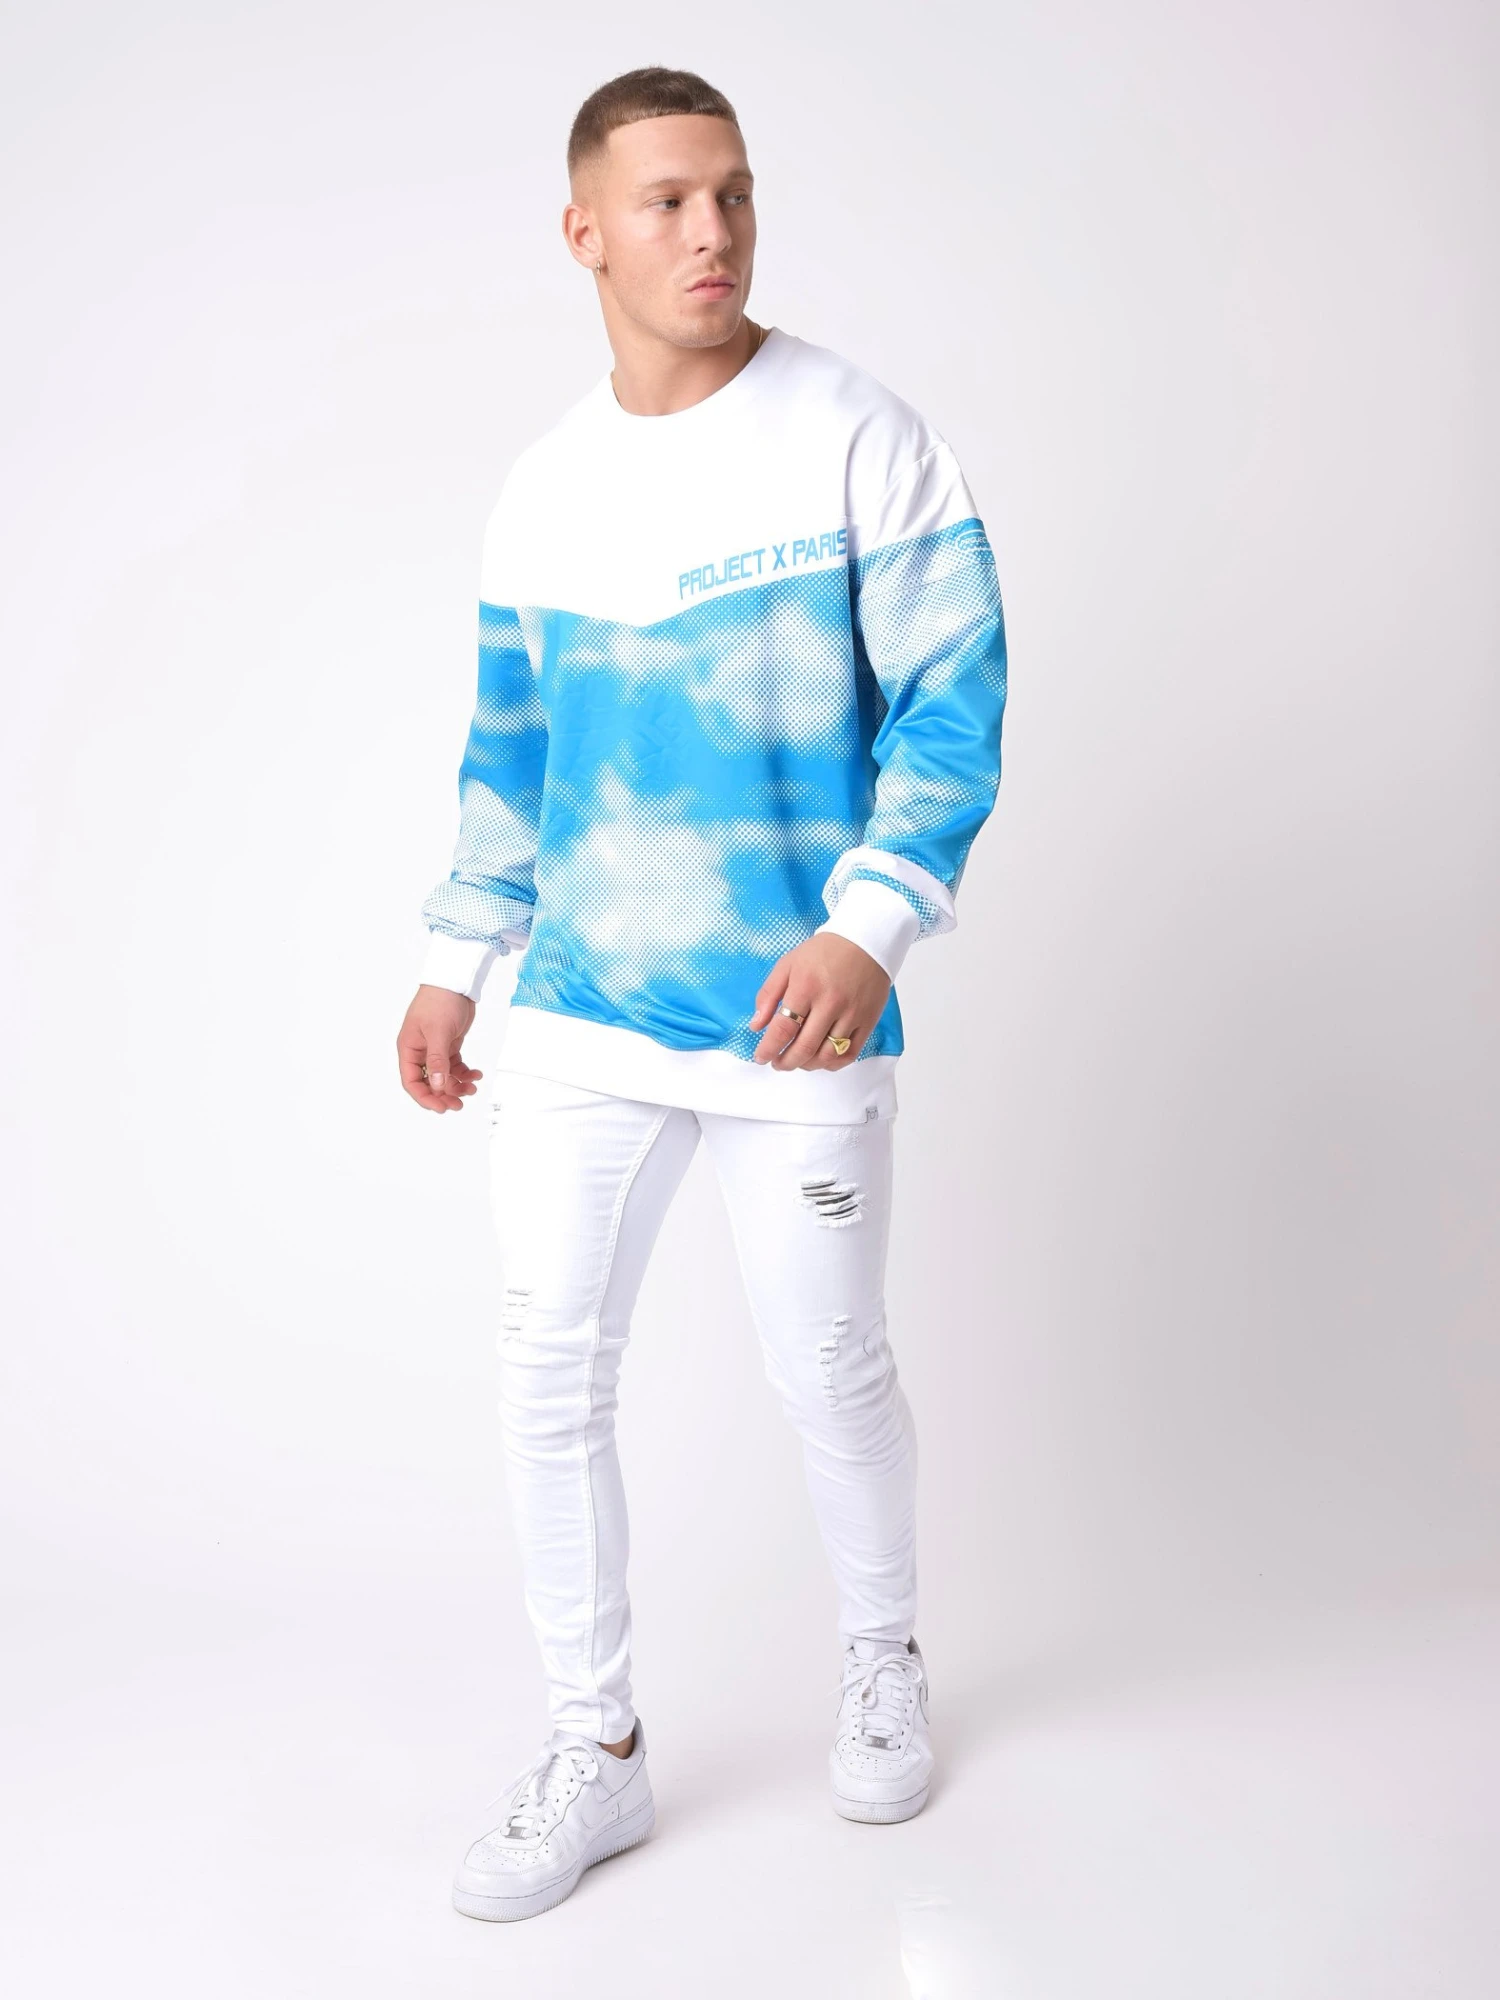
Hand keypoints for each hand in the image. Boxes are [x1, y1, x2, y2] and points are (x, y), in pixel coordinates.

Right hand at [398, 984, 484, 1112]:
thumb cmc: (439, 1001)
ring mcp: (435, 1049)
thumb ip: (437, 1060)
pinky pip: (455, 1066)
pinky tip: (475, 1074)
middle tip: (459, 1104)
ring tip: (472, 1087)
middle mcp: (420, 1051)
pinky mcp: (449, 1045)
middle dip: (443, 1094)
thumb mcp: (438, 1032)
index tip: (441, 1107)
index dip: (425, 1097)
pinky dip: (465, 1072)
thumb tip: (436, 1085)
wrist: (455, 982)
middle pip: (429, 1082)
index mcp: (409, 1049)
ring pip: (444, 1076)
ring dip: (457, 1085)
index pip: (412, 1081)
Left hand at [748, 934, 889, 1070]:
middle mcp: (830, 1003)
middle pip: (805, 1047)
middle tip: (777, 1063)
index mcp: (806, 987)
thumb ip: (768, 995)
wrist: (865, 942)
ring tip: (797, 1060)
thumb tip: (756, 1026)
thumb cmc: (823, 953)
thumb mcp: (787, 964)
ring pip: (827, 1055)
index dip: (768, 1049)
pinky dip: (832, 1064)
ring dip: (807, 1065)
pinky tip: (820, 1060)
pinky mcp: (868, 1021)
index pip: (783, 1028)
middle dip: (785, 1062)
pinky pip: (849, 1054)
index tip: (760, 1057)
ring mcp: (851, 1014)